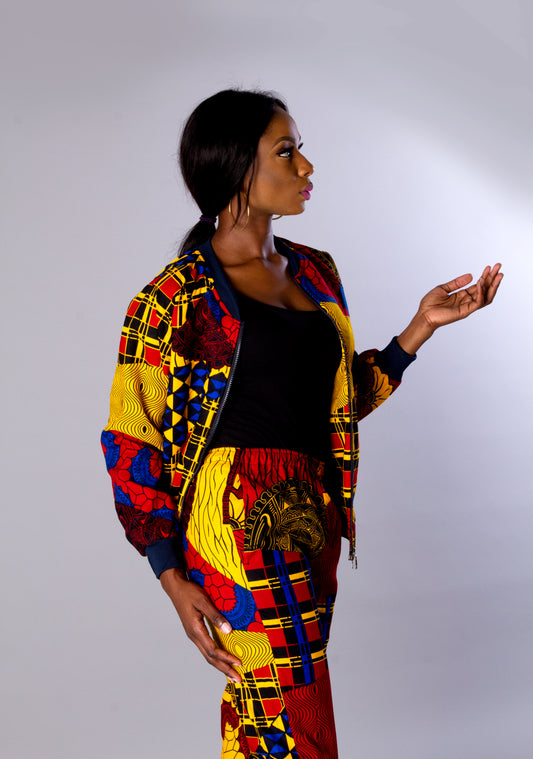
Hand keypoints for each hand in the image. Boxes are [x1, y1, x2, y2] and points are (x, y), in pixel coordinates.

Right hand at [159, 568, 241, 682]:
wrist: (175, 587)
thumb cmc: (189, 592)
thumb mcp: (203, 601)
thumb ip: (216, 616)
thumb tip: (229, 631)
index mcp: (195, 630)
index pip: (213, 650)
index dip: (226, 658)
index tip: (239, 663)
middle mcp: (194, 636)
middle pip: (210, 658)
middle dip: (225, 669)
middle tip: (238, 679)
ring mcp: (193, 635)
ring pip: (208, 655)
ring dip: (220, 664)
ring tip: (232, 672)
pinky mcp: (195, 631)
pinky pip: (206, 648)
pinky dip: (216, 656)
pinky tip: (222, 657)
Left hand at [417, 264, 502, 329]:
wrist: (423, 315)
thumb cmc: (430, 304)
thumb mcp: (443, 288)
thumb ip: (457, 283)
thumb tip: (471, 275)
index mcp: (462, 296)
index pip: (478, 285)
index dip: (484, 276)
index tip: (489, 267)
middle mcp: (466, 301)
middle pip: (484, 290)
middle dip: (492, 278)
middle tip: (499, 267)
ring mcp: (467, 307)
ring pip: (486, 297)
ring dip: (492, 286)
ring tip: (497, 275)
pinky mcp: (465, 312)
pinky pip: (478, 302)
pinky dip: (480, 292)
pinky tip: (480, 283)